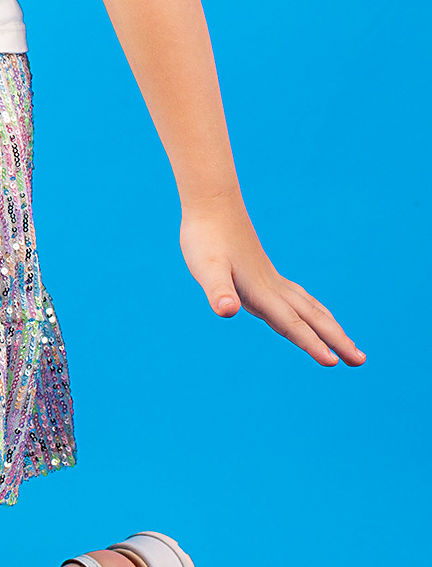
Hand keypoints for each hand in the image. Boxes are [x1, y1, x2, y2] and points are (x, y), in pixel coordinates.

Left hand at [180, 196, 362, 367]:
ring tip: (348, 344)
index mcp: (261, 292)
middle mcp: (272, 288)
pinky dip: (311, 310)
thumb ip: (218, 291)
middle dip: (336, 341)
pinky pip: (297, 297)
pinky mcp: (265, 273)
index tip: (334, 363)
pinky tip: (309, 314)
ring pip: (309, 308)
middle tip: (361, 361)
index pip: (292, 325)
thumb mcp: (206, 268)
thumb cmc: (205, 238)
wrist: (212, 203)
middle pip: (312, 319)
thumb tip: (226, 311)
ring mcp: (271, 279)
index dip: (312, 344)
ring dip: (329, 326)